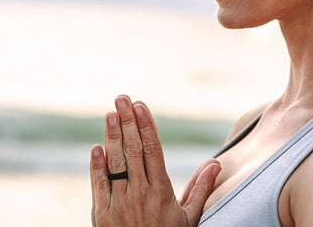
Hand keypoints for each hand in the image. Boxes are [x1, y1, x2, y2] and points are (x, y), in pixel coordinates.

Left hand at [90, 95, 220, 226]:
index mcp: (162, 191)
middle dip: (127, 121)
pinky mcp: (102, 214)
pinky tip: (96, 147)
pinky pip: (98, 185)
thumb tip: (215, 163)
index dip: (146, 125)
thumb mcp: (189, 218)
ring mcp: (119, 203)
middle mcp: (140, 193)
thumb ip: (201, 189)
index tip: (140, 105)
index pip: (153, 150)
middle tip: (121, 98)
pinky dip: (96, 166)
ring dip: (112, 136)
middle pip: (133, 150)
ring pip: (116, 163)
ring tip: (110, 113)